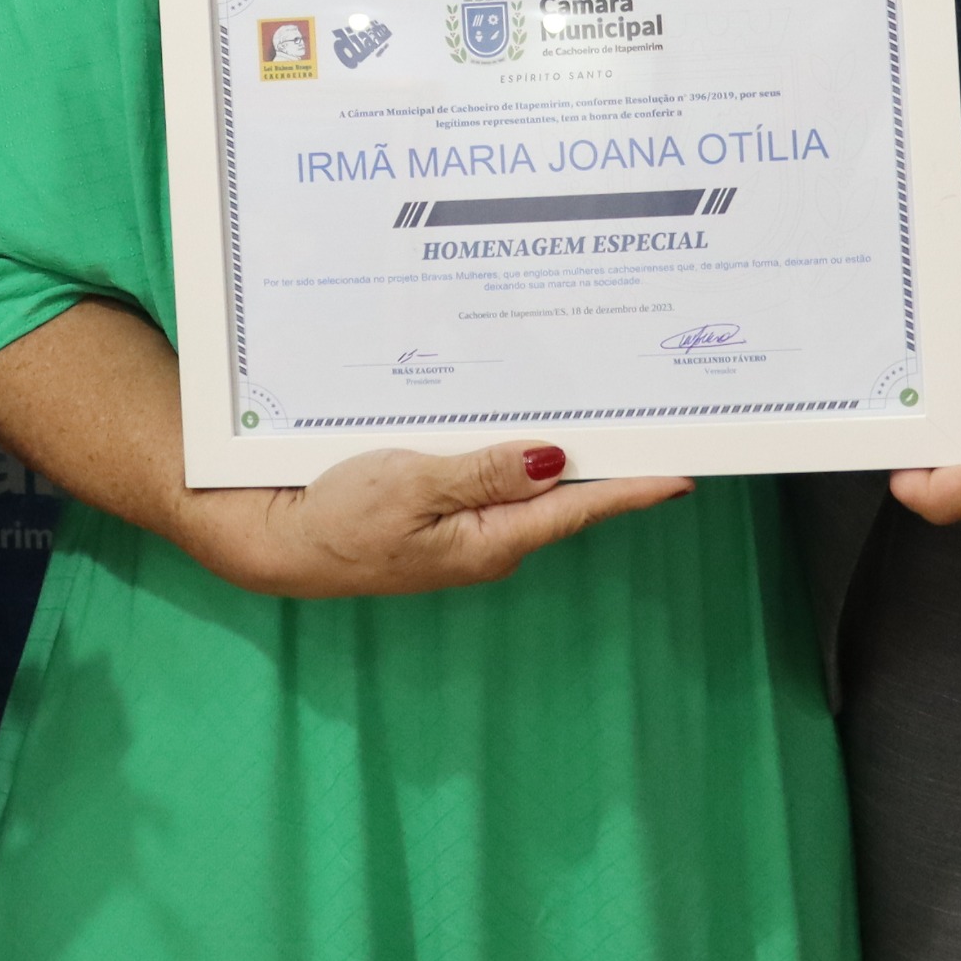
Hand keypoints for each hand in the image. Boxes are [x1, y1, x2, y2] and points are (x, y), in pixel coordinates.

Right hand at [206, 442, 690, 598]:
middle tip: (657, 423)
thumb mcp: (412, 484)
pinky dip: (517, 458)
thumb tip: (555, 459)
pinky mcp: (444, 520)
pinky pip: (496, 486)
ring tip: (607, 416)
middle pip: (564, 497)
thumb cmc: (339, 515)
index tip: (683, 473)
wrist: (278, 541)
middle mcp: (490, 544)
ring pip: (531, 489)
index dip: (633, 489)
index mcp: (491, 541)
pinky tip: (525, 432)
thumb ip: (485, 472)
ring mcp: (468, 535)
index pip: (579, 507)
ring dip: (563, 457)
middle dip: (608, 463)